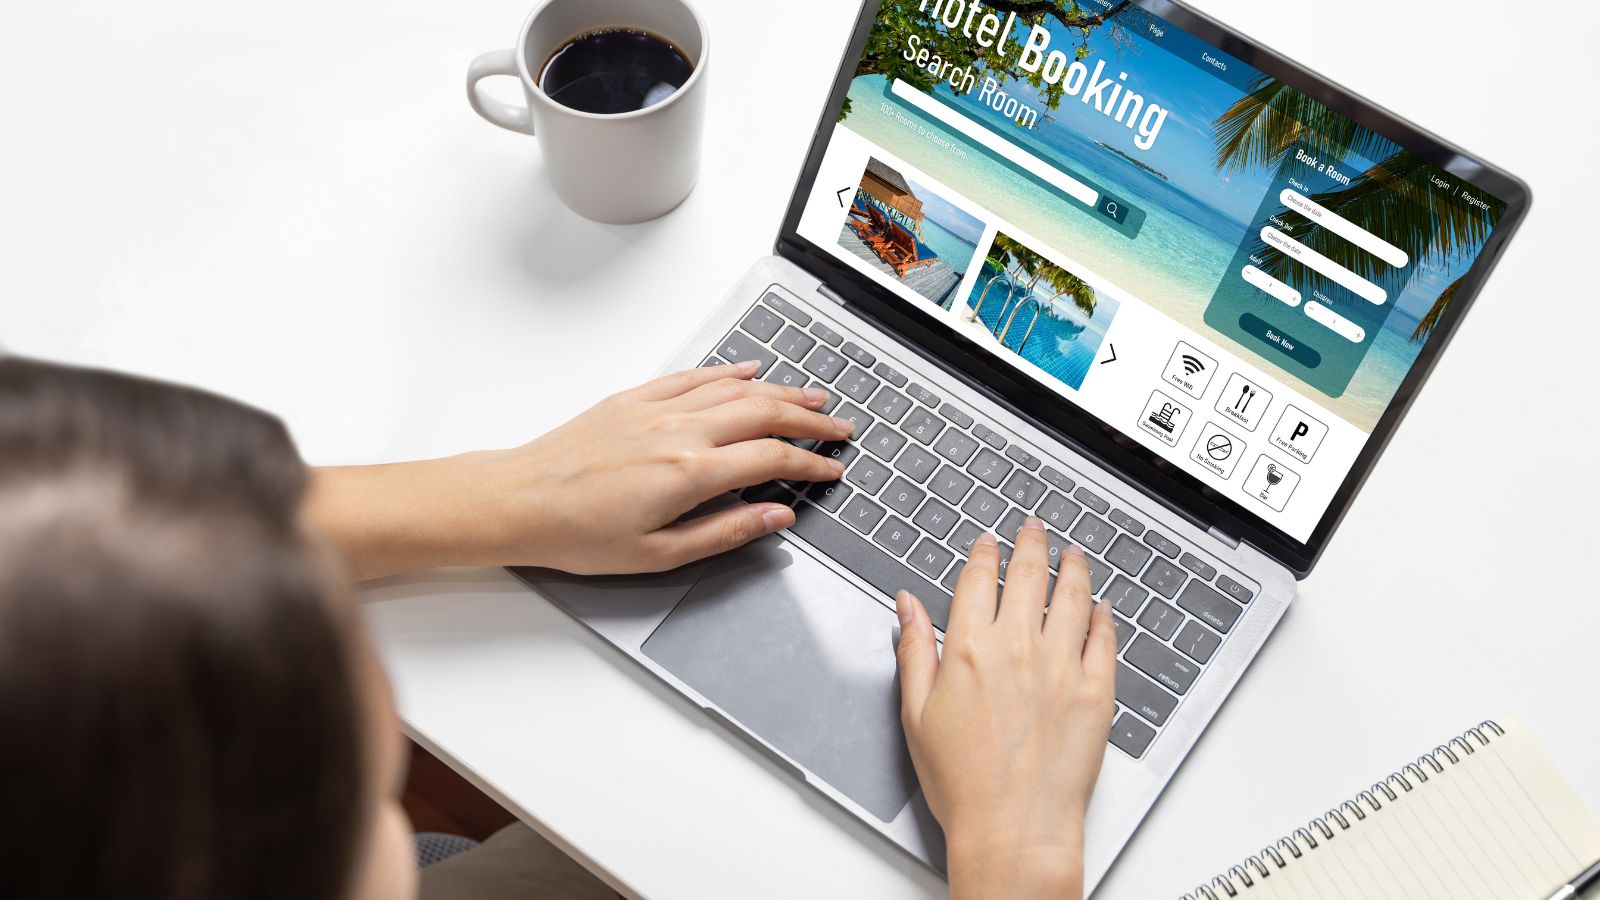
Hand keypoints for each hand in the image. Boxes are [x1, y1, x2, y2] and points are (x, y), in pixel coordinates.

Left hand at [307, 361, 854, 579]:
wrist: (517, 501)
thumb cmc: (577, 534)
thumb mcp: (658, 554)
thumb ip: (725, 533)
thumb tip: (774, 518)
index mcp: (690, 472)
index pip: (770, 458)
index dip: (810, 463)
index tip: (832, 471)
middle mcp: (679, 431)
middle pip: (763, 412)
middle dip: (810, 419)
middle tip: (840, 428)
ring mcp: (656, 409)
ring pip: (734, 388)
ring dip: (780, 390)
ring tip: (811, 396)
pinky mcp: (633, 400)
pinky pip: (693, 377)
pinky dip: (727, 372)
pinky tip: (748, 371)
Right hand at [894, 518, 1115, 899]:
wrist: (1014, 828)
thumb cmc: (962, 783)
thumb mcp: (915, 713)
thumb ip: (915, 650)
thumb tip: (907, 604)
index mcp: (970, 649)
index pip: (978, 580)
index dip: (984, 552)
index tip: (989, 540)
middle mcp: (1019, 648)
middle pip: (1028, 576)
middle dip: (1031, 544)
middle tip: (1035, 527)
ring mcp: (1062, 666)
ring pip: (1072, 597)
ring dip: (1072, 567)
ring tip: (1074, 553)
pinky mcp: (1096, 691)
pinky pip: (1104, 639)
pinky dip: (1103, 615)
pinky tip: (1102, 605)